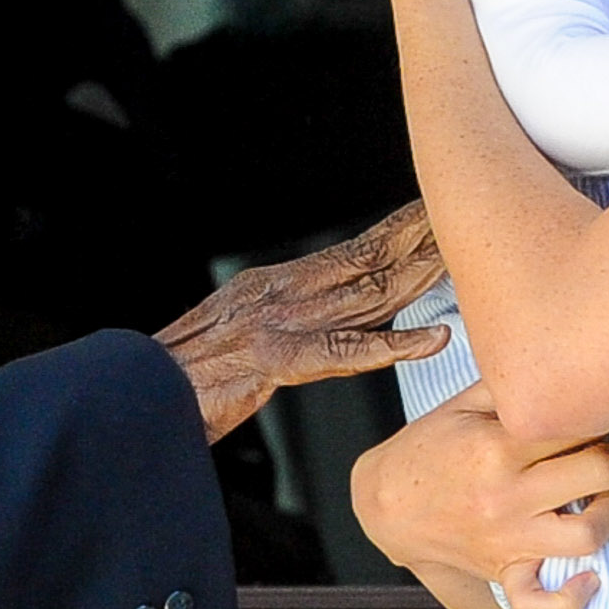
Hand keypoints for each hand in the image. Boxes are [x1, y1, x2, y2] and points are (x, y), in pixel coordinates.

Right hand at [157, 201, 447, 441]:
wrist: (128, 396)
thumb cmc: (176, 384)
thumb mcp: (235, 349)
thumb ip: (282, 336)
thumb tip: (319, 336)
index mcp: (270, 288)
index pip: (351, 255)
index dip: (401, 233)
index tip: (443, 212)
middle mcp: (277, 294)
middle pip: (368, 263)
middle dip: (424, 241)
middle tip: (480, 217)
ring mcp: (274, 323)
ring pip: (366, 296)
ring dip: (423, 278)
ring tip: (470, 262)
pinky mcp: (269, 360)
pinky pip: (343, 353)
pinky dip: (391, 346)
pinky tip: (432, 338)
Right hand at [353, 395, 608, 608]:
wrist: (382, 501)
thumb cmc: (427, 448)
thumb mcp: (464, 404)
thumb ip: (514, 386)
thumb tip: (568, 367)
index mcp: (499, 446)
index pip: (579, 425)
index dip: (605, 415)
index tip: (606, 415)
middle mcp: (507, 495)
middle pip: (599, 473)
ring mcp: (506, 538)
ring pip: (587, 535)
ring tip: (607, 499)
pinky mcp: (502, 570)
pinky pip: (540, 603)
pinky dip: (572, 600)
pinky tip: (591, 578)